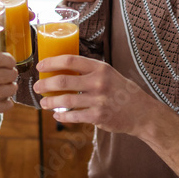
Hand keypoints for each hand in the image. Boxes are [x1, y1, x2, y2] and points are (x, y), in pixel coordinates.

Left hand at [33, 55, 151, 134]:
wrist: (141, 112)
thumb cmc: (122, 90)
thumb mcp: (109, 73)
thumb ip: (89, 70)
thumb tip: (63, 67)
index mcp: (100, 68)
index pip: (70, 61)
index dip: (52, 62)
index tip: (40, 66)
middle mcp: (99, 82)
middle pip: (63, 81)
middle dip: (45, 84)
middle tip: (37, 87)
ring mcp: (98, 101)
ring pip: (65, 101)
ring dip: (50, 102)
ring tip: (43, 102)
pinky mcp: (98, 117)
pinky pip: (73, 116)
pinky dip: (62, 116)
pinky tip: (57, 114)